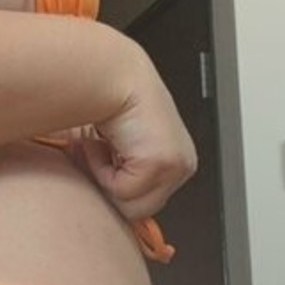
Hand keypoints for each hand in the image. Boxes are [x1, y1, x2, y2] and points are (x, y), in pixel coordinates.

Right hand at [67, 60, 197, 221]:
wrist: (112, 75)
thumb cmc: (110, 102)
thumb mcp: (121, 147)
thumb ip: (121, 173)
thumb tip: (101, 197)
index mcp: (177, 161)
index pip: (149, 201)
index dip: (120, 187)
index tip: (104, 167)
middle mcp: (183, 165)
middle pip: (141, 209)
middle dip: (113, 185)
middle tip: (101, 153)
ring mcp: (176, 167)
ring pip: (130, 205)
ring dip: (106, 177)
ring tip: (104, 145)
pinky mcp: (162, 164)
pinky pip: (121, 190)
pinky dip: (102, 168)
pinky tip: (104, 141)